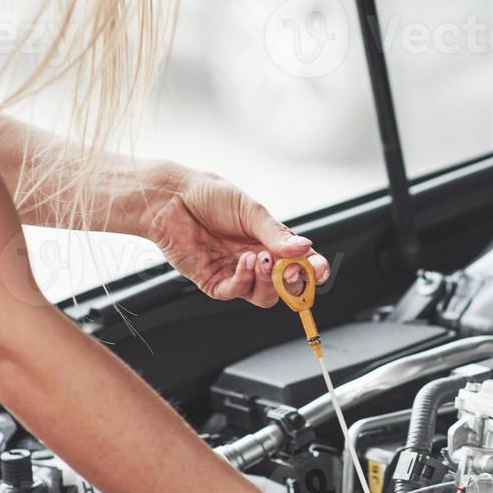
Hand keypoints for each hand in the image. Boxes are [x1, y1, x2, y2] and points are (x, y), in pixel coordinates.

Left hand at [144, 163, 329, 306]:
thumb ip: (276, 234)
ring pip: (263, 296)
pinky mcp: (213, 281)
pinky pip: (235, 292)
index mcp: (269, 241)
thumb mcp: (250, 210)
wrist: (172, 197)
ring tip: (260, 259)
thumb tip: (304, 248)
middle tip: (290, 268)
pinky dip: (244, 280)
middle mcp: (255, 260)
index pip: (299, 263)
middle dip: (292, 281)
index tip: (319, 271)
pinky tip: (243, 261)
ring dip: (268, 281)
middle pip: (284, 287)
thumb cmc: (209, 196)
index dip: (312, 270)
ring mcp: (235, 272)